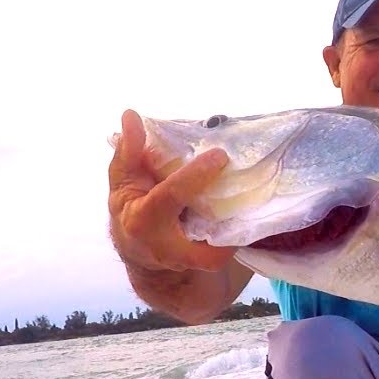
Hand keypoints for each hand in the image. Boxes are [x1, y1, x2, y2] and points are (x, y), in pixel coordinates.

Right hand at [107, 109, 237, 272]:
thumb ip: (129, 151)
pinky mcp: (204, 263)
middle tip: (247, 181)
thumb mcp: (124, 179)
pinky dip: (240, 234)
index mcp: (142, 218)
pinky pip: (226, 252)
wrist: (140, 249)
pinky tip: (252, 210)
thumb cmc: (133, 206)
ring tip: (255, 198)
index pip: (171, 195)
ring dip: (238, 229)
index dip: (195, 176)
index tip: (220, 155)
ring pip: (218, 252)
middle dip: (228, 215)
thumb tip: (130, 115)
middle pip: (202, 229)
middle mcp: (164, 246)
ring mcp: (186, 260)